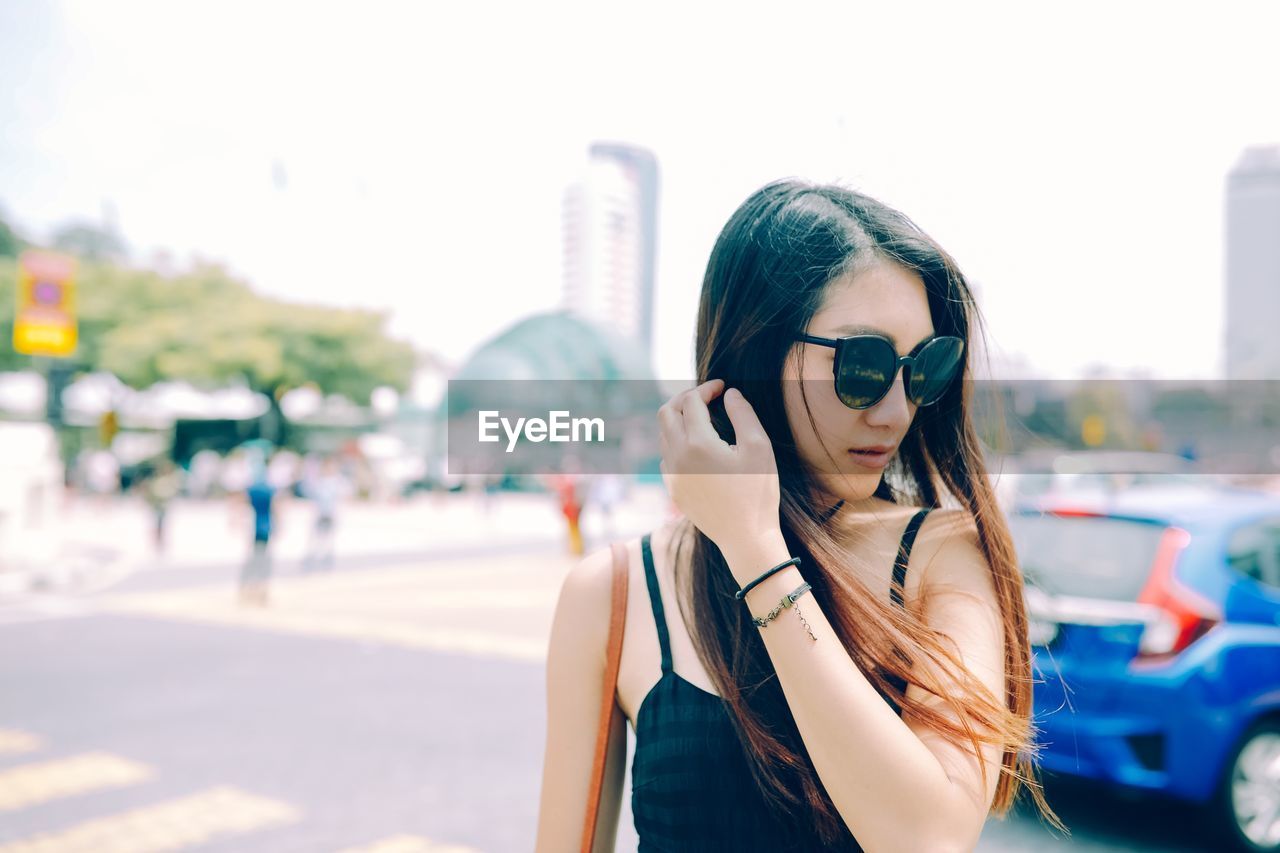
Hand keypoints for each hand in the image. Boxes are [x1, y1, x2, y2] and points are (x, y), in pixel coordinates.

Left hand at [657, 379, 785, 572]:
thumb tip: (729, 393)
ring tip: (703, 417)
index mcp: (698, 443)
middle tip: (705, 396)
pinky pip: (666, 456)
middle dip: (684, 398)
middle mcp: (677, 456)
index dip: (706, 389)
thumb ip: (743, 414)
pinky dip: (677, 442)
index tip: (722, 387)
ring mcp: (671, 475)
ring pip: (664, 434)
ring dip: (679, 419)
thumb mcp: (759, 447)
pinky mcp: (673, 489)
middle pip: (666, 412)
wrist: (745, 538)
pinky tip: (697, 446)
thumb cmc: (757, 492)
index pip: (692, 402)